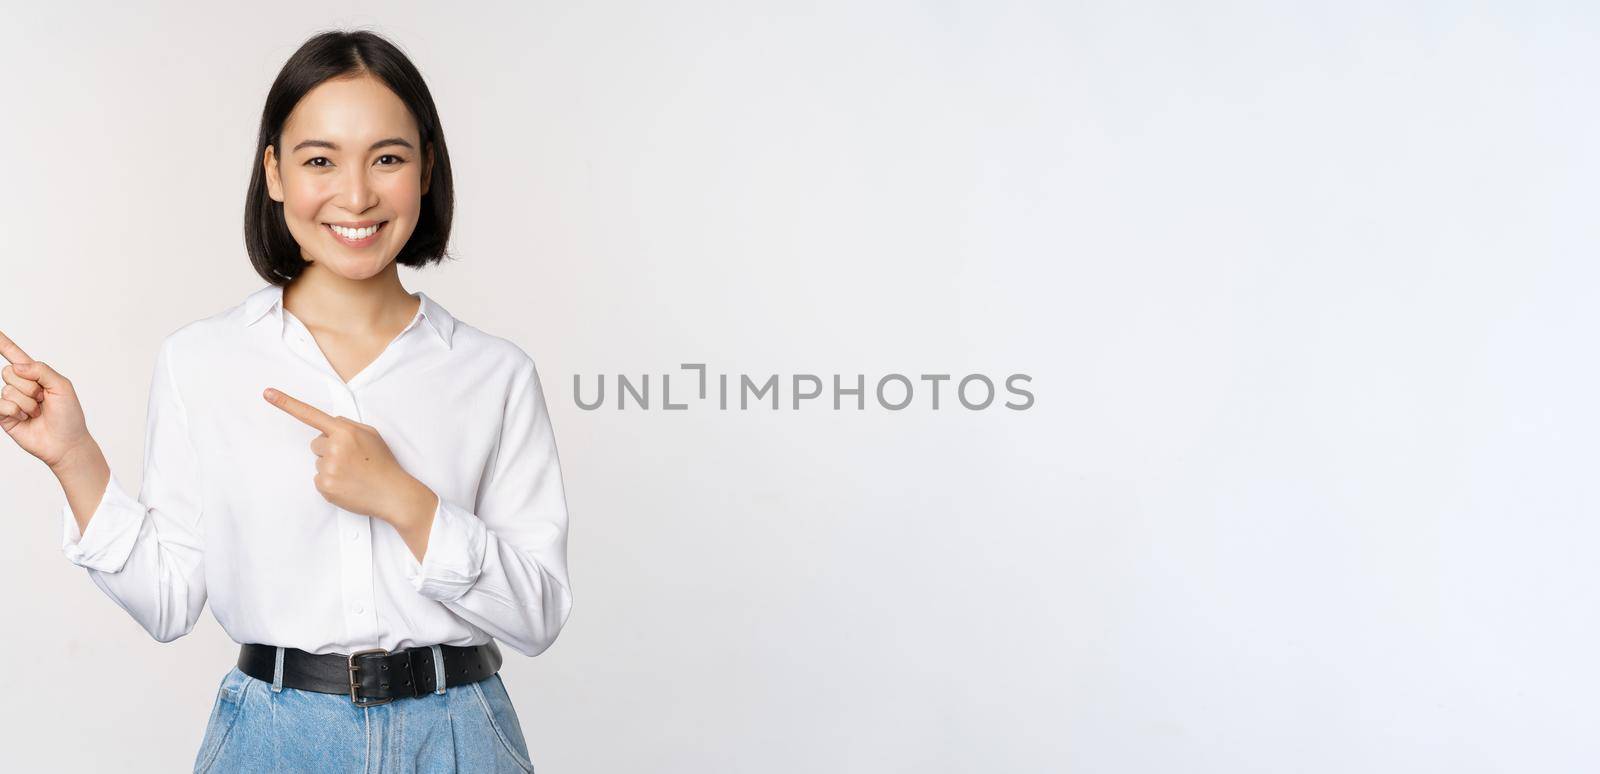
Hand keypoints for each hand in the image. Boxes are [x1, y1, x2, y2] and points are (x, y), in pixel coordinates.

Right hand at [0, 329, 95, 469]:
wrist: (66, 443)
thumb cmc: (69, 415)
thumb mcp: (62, 387)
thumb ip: (42, 370)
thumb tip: (18, 366)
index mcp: (35, 375)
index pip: (14, 355)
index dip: (3, 343)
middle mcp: (20, 386)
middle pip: (9, 372)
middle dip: (30, 387)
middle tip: (43, 400)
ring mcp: (11, 401)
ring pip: (8, 390)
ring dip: (28, 403)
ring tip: (38, 412)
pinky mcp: (4, 416)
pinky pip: (1, 404)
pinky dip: (16, 411)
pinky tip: (26, 418)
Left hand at [263, 386, 418, 524]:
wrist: (392, 494)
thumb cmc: (383, 464)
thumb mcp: (371, 435)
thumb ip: (348, 425)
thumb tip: (329, 424)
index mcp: (345, 431)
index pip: (311, 414)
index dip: (286, 403)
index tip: (267, 393)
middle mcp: (334, 447)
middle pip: (316, 443)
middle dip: (330, 450)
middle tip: (351, 460)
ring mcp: (327, 468)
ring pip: (318, 462)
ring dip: (331, 466)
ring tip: (353, 474)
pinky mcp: (324, 486)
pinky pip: (318, 479)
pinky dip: (330, 482)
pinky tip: (347, 484)